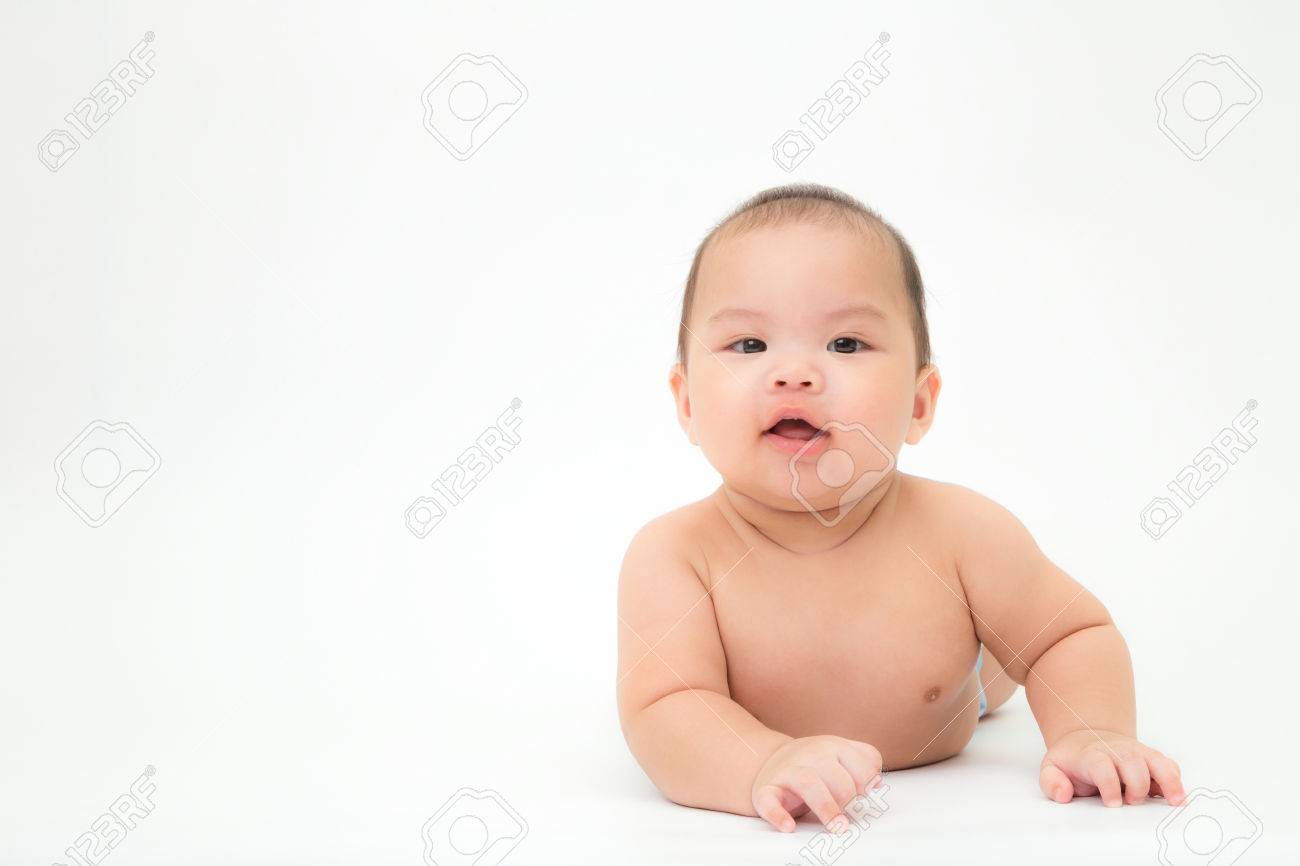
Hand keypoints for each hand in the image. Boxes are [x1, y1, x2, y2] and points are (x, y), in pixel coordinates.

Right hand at [750, 735, 882, 831]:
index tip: (864, 797)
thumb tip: (878, 782)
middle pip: (834, 774)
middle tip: (850, 816)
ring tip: (837, 826)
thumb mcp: (841, 753)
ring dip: (825, 806)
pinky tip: (789, 826)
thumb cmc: (813, 764)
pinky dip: (777, 815)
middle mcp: (810, 755)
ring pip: (807, 782)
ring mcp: (786, 771)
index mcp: (833, 746)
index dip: (866, 784)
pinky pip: (768, 800)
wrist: (768, 760)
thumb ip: (865, 760)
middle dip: (847, 798)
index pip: (860, 765)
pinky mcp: (766, 790)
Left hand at [1040, 729, 1184, 806]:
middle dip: (1136, 785)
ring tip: (1174, 801)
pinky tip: (1177, 795)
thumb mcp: (1052, 768)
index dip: (1109, 784)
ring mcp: (1136, 752)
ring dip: (1167, 780)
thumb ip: (1052, 782)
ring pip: (1156, 761)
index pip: (1102, 766)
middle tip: (1132, 802)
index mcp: (1092, 755)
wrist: (1087, 738)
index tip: (1113, 803)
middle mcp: (1117, 751)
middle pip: (1132, 763)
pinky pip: (1168, 765)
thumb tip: (1062, 795)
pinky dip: (1175, 779)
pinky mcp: (1150, 758)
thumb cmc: (1072, 760)